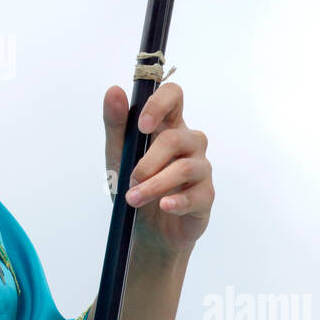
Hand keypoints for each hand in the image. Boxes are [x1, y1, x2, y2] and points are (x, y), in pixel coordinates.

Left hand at [104, 82, 213, 255]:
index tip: (142, 125)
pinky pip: (197, 195)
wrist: (146, 229)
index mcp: (168, 125)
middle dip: (149, 161)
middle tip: (131, 179)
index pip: (173, 96)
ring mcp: (201, 169)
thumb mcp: (118, 154)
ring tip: (134, 199)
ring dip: (155, 184)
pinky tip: (163, 206)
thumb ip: (116, 124)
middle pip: (177, 137)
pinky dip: (177, 201)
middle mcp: (189, 143)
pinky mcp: (206, 196)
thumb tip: (114, 91)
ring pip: (186, 167)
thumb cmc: (135, 185)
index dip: (160, 104)